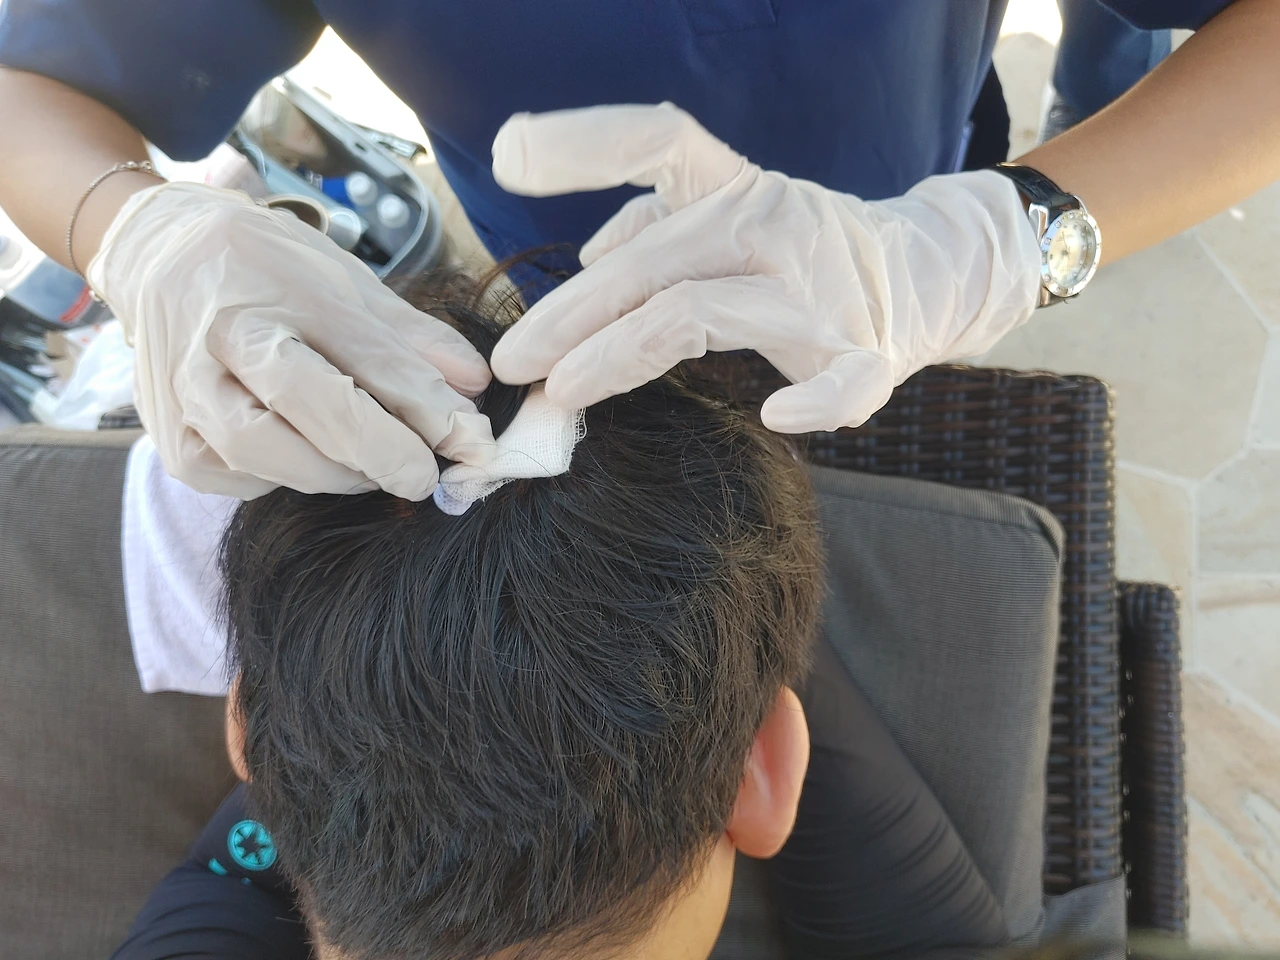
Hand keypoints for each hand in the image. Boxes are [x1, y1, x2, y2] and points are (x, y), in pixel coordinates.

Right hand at [87, 182, 496, 499]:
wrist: (160, 259)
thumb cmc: (268, 270)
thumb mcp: (344, 279)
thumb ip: (410, 336)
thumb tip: (476, 384)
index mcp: (280, 282)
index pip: (369, 355)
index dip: (430, 407)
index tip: (476, 441)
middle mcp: (226, 335)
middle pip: (312, 405)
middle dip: (382, 450)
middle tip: (423, 474)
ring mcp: (189, 390)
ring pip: (273, 455)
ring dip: (338, 471)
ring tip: (372, 462)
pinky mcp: (176, 443)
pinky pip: (247, 480)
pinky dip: (291, 478)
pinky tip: (307, 453)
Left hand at [489, 103, 1041, 431]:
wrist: (921, 276)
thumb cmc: (801, 251)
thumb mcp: (728, 214)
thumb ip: (655, 226)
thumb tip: (586, 254)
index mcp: (736, 185)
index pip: (657, 138)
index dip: (583, 140)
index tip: (508, 157)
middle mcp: (772, 222)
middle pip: (648, 261)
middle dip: (566, 314)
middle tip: (510, 360)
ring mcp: (818, 290)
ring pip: (699, 316)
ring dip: (620, 355)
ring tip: (561, 392)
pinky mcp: (865, 353)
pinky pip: (842, 382)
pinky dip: (814, 402)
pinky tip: (777, 416)